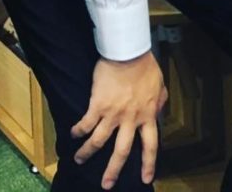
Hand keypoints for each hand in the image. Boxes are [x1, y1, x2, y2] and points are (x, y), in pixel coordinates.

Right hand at [71, 51, 167, 188]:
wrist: (128, 52)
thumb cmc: (145, 66)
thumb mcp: (159, 86)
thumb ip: (158, 102)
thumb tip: (158, 112)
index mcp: (147, 115)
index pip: (150, 145)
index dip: (149, 163)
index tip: (146, 179)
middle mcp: (130, 119)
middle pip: (122, 151)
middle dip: (113, 170)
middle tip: (106, 185)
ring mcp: (113, 114)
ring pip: (99, 141)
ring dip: (87, 153)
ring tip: (79, 160)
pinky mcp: (98, 105)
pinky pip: (86, 123)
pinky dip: (78, 131)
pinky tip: (73, 134)